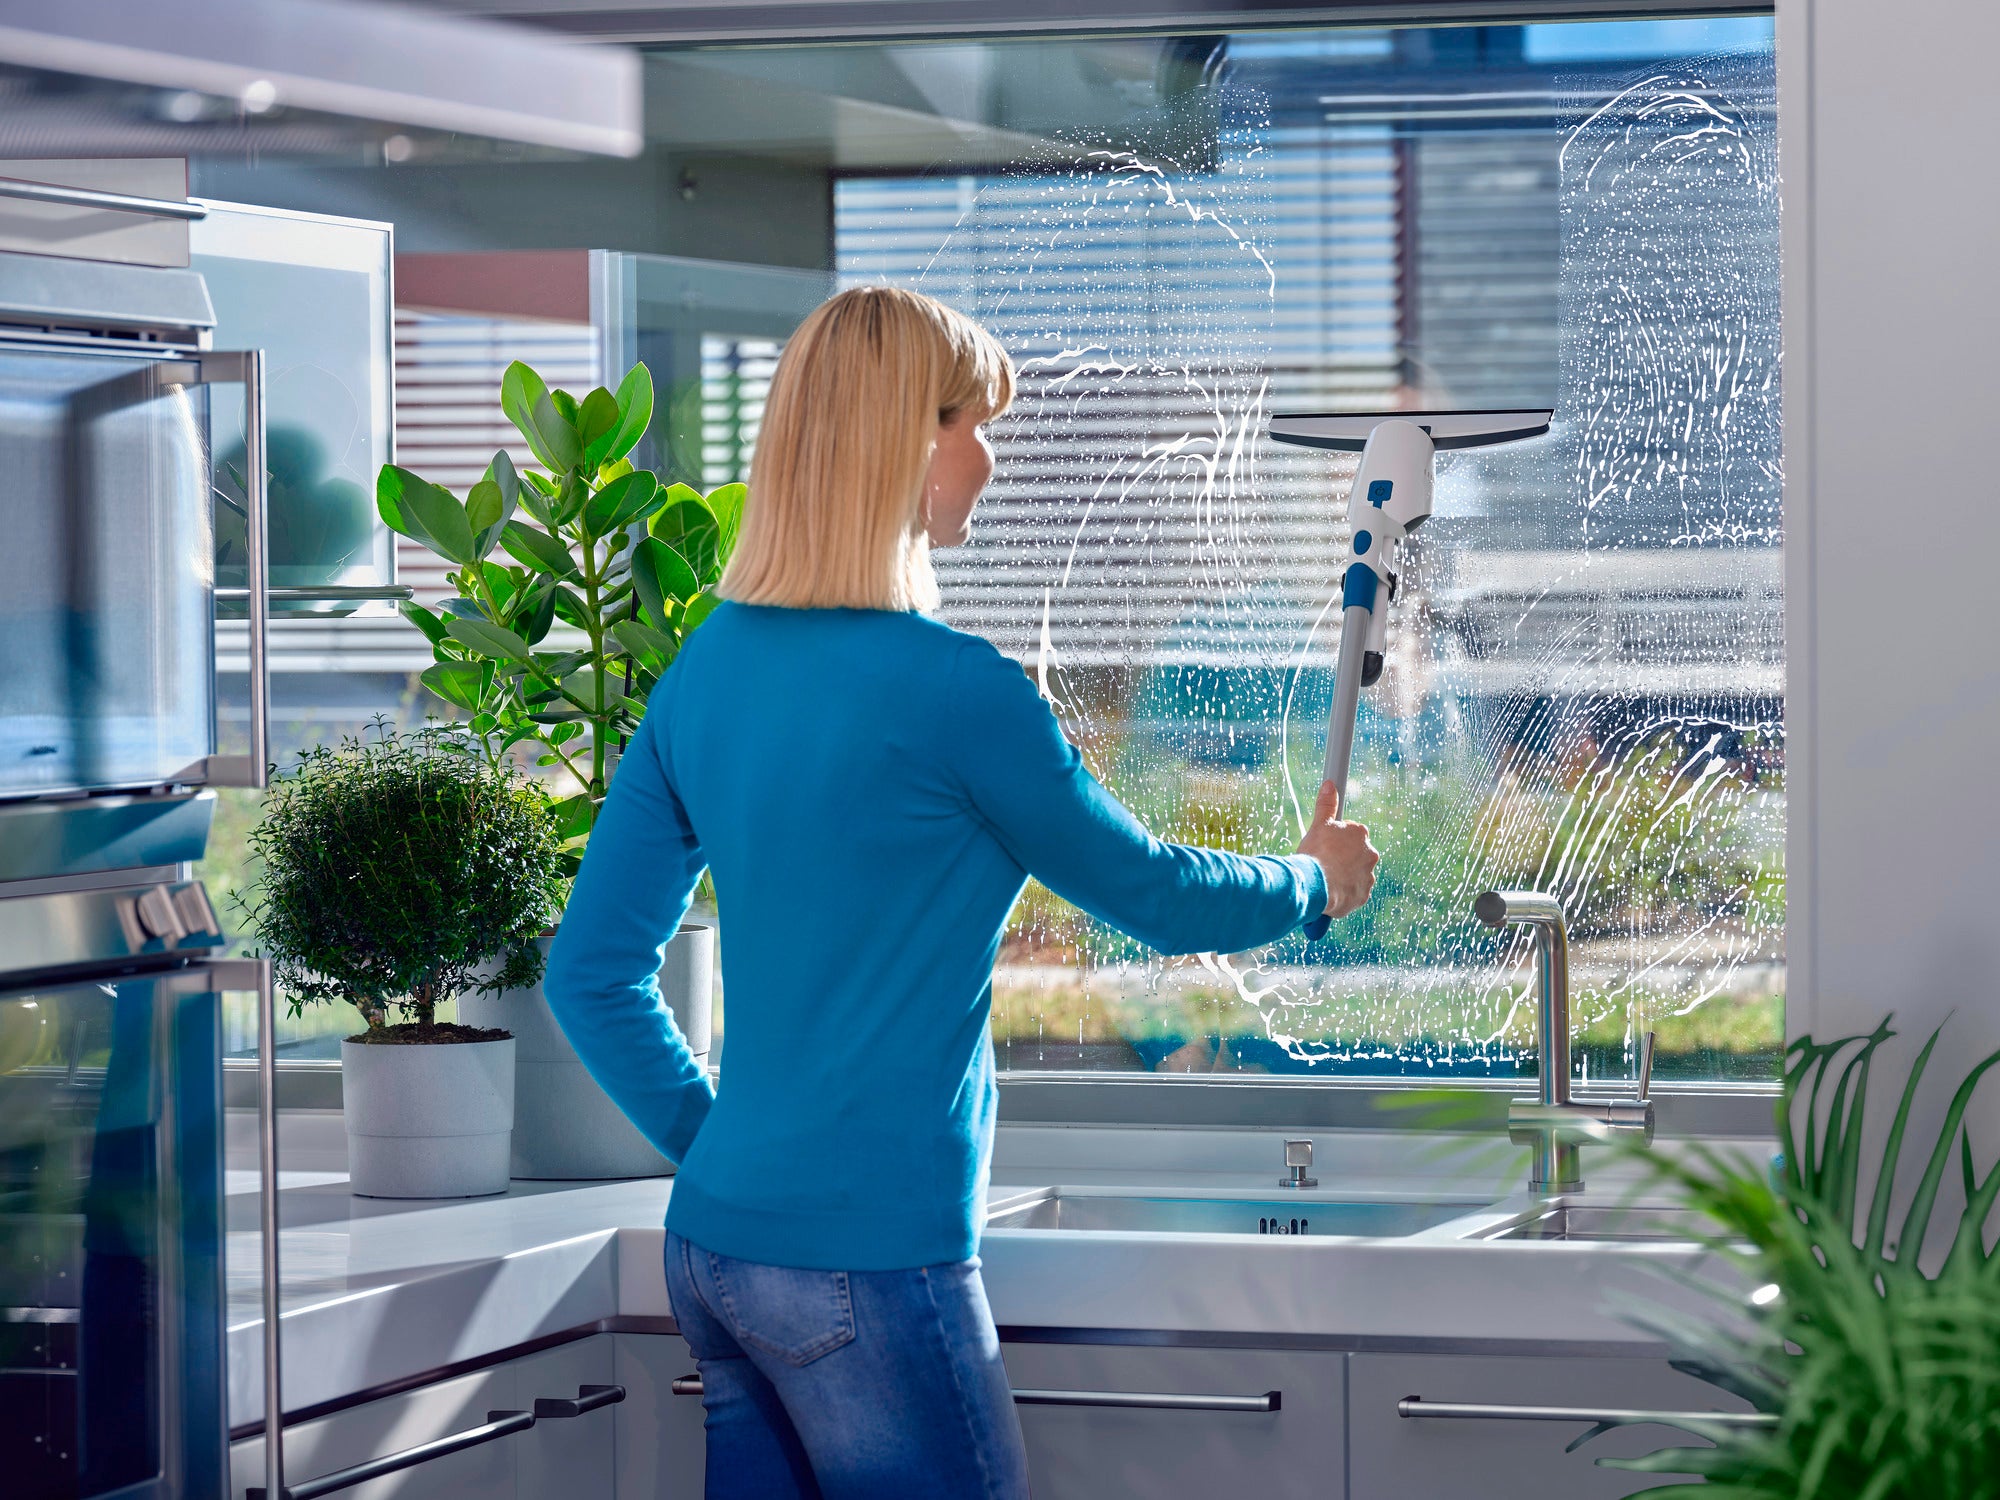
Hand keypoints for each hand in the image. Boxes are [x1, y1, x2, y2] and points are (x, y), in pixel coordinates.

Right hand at [1296, 781, 1378, 919]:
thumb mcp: (1318, 825)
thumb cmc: (1316, 853)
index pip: (1351, 833)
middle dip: (1342, 857)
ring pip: (1356, 873)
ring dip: (1344, 875)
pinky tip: (1331, 891)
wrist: (1316, 884)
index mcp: (1360, 834)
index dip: (1336, 840)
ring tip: (1326, 878)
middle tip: (1324, 862)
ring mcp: (1368, 875)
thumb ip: (1326, 805)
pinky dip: (1345, 891)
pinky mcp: (1364, 895)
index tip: (1325, 845)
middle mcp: (1370, 853)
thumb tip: (1330, 785)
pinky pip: (1355, 892)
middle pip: (1355, 854)